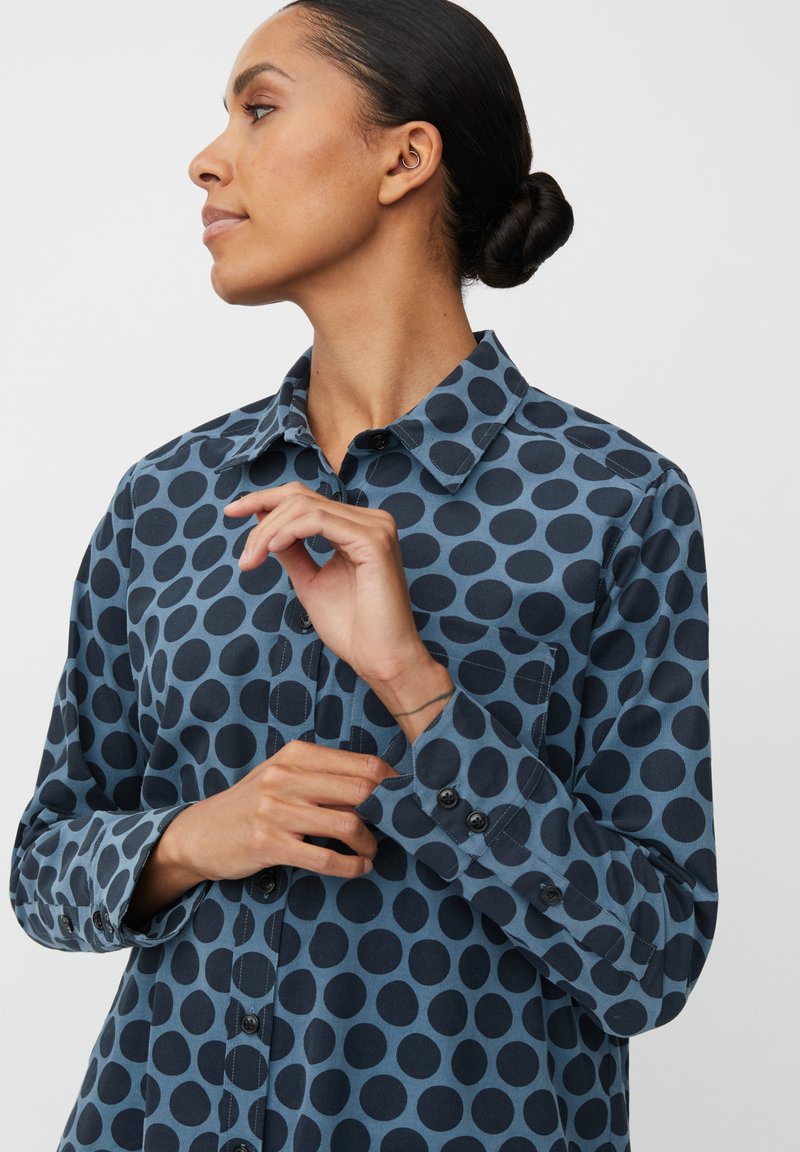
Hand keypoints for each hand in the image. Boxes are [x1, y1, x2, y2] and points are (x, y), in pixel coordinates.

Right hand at [165, 741, 399, 885]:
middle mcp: (286, 776)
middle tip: (395, 828)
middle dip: (386, 813)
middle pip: (360, 790)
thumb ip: (323, 776)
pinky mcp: (268, 843)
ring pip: (347, 824)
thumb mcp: (283, 776)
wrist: (200, 833)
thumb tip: (378, 786)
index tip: (405, 798)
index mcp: (296, 754)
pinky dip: (350, 866)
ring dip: (370, 843)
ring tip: (372, 852)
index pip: (361, 762)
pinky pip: (324, 857)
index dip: (391, 782)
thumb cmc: (251, 803)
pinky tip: (358, 868)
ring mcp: (275, 810)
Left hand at [224, 481, 424, 683]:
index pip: (306, 499)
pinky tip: (272, 550)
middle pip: (301, 498)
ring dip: (269, 531)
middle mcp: (370, 520)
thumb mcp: (310, 581)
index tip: (231, 512)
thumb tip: (263, 523)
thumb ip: (291, 549)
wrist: (379, 658)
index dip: (265, 500)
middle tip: (244, 557)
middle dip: (262, 520)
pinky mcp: (373, 540)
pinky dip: (288, 532)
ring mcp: (375, 527)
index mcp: (358, 527)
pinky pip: (318, 521)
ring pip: (305, 507)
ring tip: (253, 560)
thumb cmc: (352, 628)